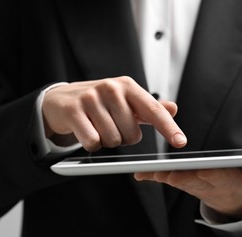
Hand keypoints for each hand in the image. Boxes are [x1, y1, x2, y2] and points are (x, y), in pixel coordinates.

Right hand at [42, 76, 186, 150]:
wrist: (61, 99)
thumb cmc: (99, 102)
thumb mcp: (125, 101)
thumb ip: (149, 108)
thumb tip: (173, 108)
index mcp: (128, 86)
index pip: (154, 110)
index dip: (168, 128)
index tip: (180, 141)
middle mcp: (112, 88)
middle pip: (132, 134)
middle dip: (123, 137)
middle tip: (111, 125)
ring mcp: (92, 98)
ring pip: (113, 140)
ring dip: (107, 141)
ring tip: (97, 126)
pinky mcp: (74, 110)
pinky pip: (93, 142)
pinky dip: (92, 143)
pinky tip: (86, 131)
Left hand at [134, 165, 241, 219]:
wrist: (228, 199)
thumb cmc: (240, 184)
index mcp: (220, 180)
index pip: (211, 177)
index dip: (202, 174)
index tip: (193, 172)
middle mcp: (202, 181)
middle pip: (187, 178)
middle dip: (174, 175)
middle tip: (161, 173)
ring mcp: (190, 181)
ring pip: (174, 177)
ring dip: (160, 174)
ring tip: (145, 172)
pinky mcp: (181, 178)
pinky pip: (166, 176)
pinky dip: (152, 175)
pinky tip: (139, 174)